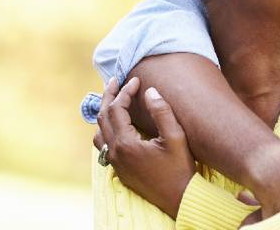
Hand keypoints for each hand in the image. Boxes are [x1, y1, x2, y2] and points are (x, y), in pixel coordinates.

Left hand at [93, 77, 195, 218]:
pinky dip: (105, 129)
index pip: (117, 109)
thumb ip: (161, 111)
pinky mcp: (119, 170)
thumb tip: (149, 91)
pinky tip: (116, 125)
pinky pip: (102, 145)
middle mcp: (115, 153)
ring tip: (113, 100)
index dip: (125, 91)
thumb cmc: (180, 168)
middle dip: (109, 96)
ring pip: (99, 131)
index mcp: (126, 143)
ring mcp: (115, 163)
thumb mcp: (175, 137)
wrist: (179, 198)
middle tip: (115, 80)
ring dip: (104, 113)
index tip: (136, 80)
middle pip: (103, 117)